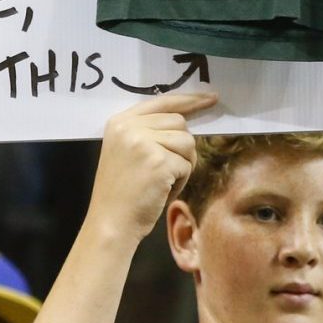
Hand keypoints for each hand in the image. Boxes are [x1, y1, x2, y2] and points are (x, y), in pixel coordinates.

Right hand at [83, 93, 215, 244]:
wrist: (111, 223)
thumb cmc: (122, 193)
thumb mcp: (126, 152)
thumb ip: (148, 132)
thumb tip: (186, 122)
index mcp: (120, 121)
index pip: (163, 101)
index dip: (190, 100)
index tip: (211, 99)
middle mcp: (129, 127)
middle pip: (179, 123)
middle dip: (181, 148)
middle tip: (165, 170)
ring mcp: (143, 142)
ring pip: (187, 143)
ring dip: (182, 165)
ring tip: (162, 181)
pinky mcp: (159, 161)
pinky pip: (187, 164)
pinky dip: (181, 181)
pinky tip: (162, 191)